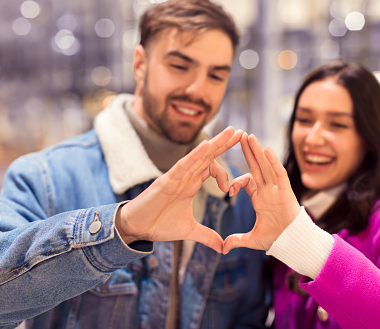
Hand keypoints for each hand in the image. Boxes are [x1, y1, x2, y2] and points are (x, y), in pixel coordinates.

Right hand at [116, 126, 242, 252]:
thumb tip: (222, 247)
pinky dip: (196, 154)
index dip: (225, 173)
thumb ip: (207, 236)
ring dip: (216, 143)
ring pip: (200, 155)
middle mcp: (186, 176)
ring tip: (231, 131)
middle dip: (225, 144)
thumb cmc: (159, 225)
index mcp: (191, 184)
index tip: (231, 189)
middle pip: (209, 155)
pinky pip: (184, 163)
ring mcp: (177, 175)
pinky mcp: (167, 179)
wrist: (137, 229)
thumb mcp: (189, 231)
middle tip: (241, 132)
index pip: (211, 168)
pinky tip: (207, 145)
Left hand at [223, 133, 300, 254]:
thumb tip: (223, 248)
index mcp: (260, 198)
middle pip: (257, 167)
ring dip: (257, 151)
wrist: (292, 244)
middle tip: (240, 136)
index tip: (229, 189)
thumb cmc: (276, 239)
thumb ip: (237, 240)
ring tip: (249, 136)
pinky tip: (266, 149)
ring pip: (266, 166)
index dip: (237, 181)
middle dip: (249, 152)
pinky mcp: (286, 191)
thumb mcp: (252, 239)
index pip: (248, 181)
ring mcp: (277, 189)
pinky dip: (273, 161)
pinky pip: (279, 173)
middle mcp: (268, 190)